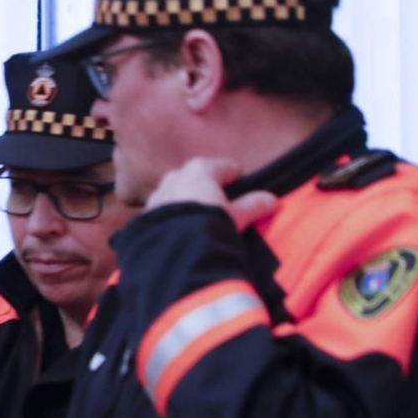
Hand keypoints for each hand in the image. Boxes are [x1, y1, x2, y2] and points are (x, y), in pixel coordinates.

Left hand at [146, 157, 277, 229]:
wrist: (170, 250)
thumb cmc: (208, 225)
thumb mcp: (236, 217)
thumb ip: (254, 206)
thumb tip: (272, 200)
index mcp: (200, 169)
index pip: (227, 167)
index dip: (238, 180)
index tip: (244, 193)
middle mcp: (175, 176)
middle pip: (198, 178)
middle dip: (209, 190)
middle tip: (220, 208)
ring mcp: (158, 193)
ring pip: (178, 193)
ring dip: (188, 203)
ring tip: (198, 222)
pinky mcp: (145, 213)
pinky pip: (163, 210)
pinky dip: (172, 217)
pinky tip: (179, 231)